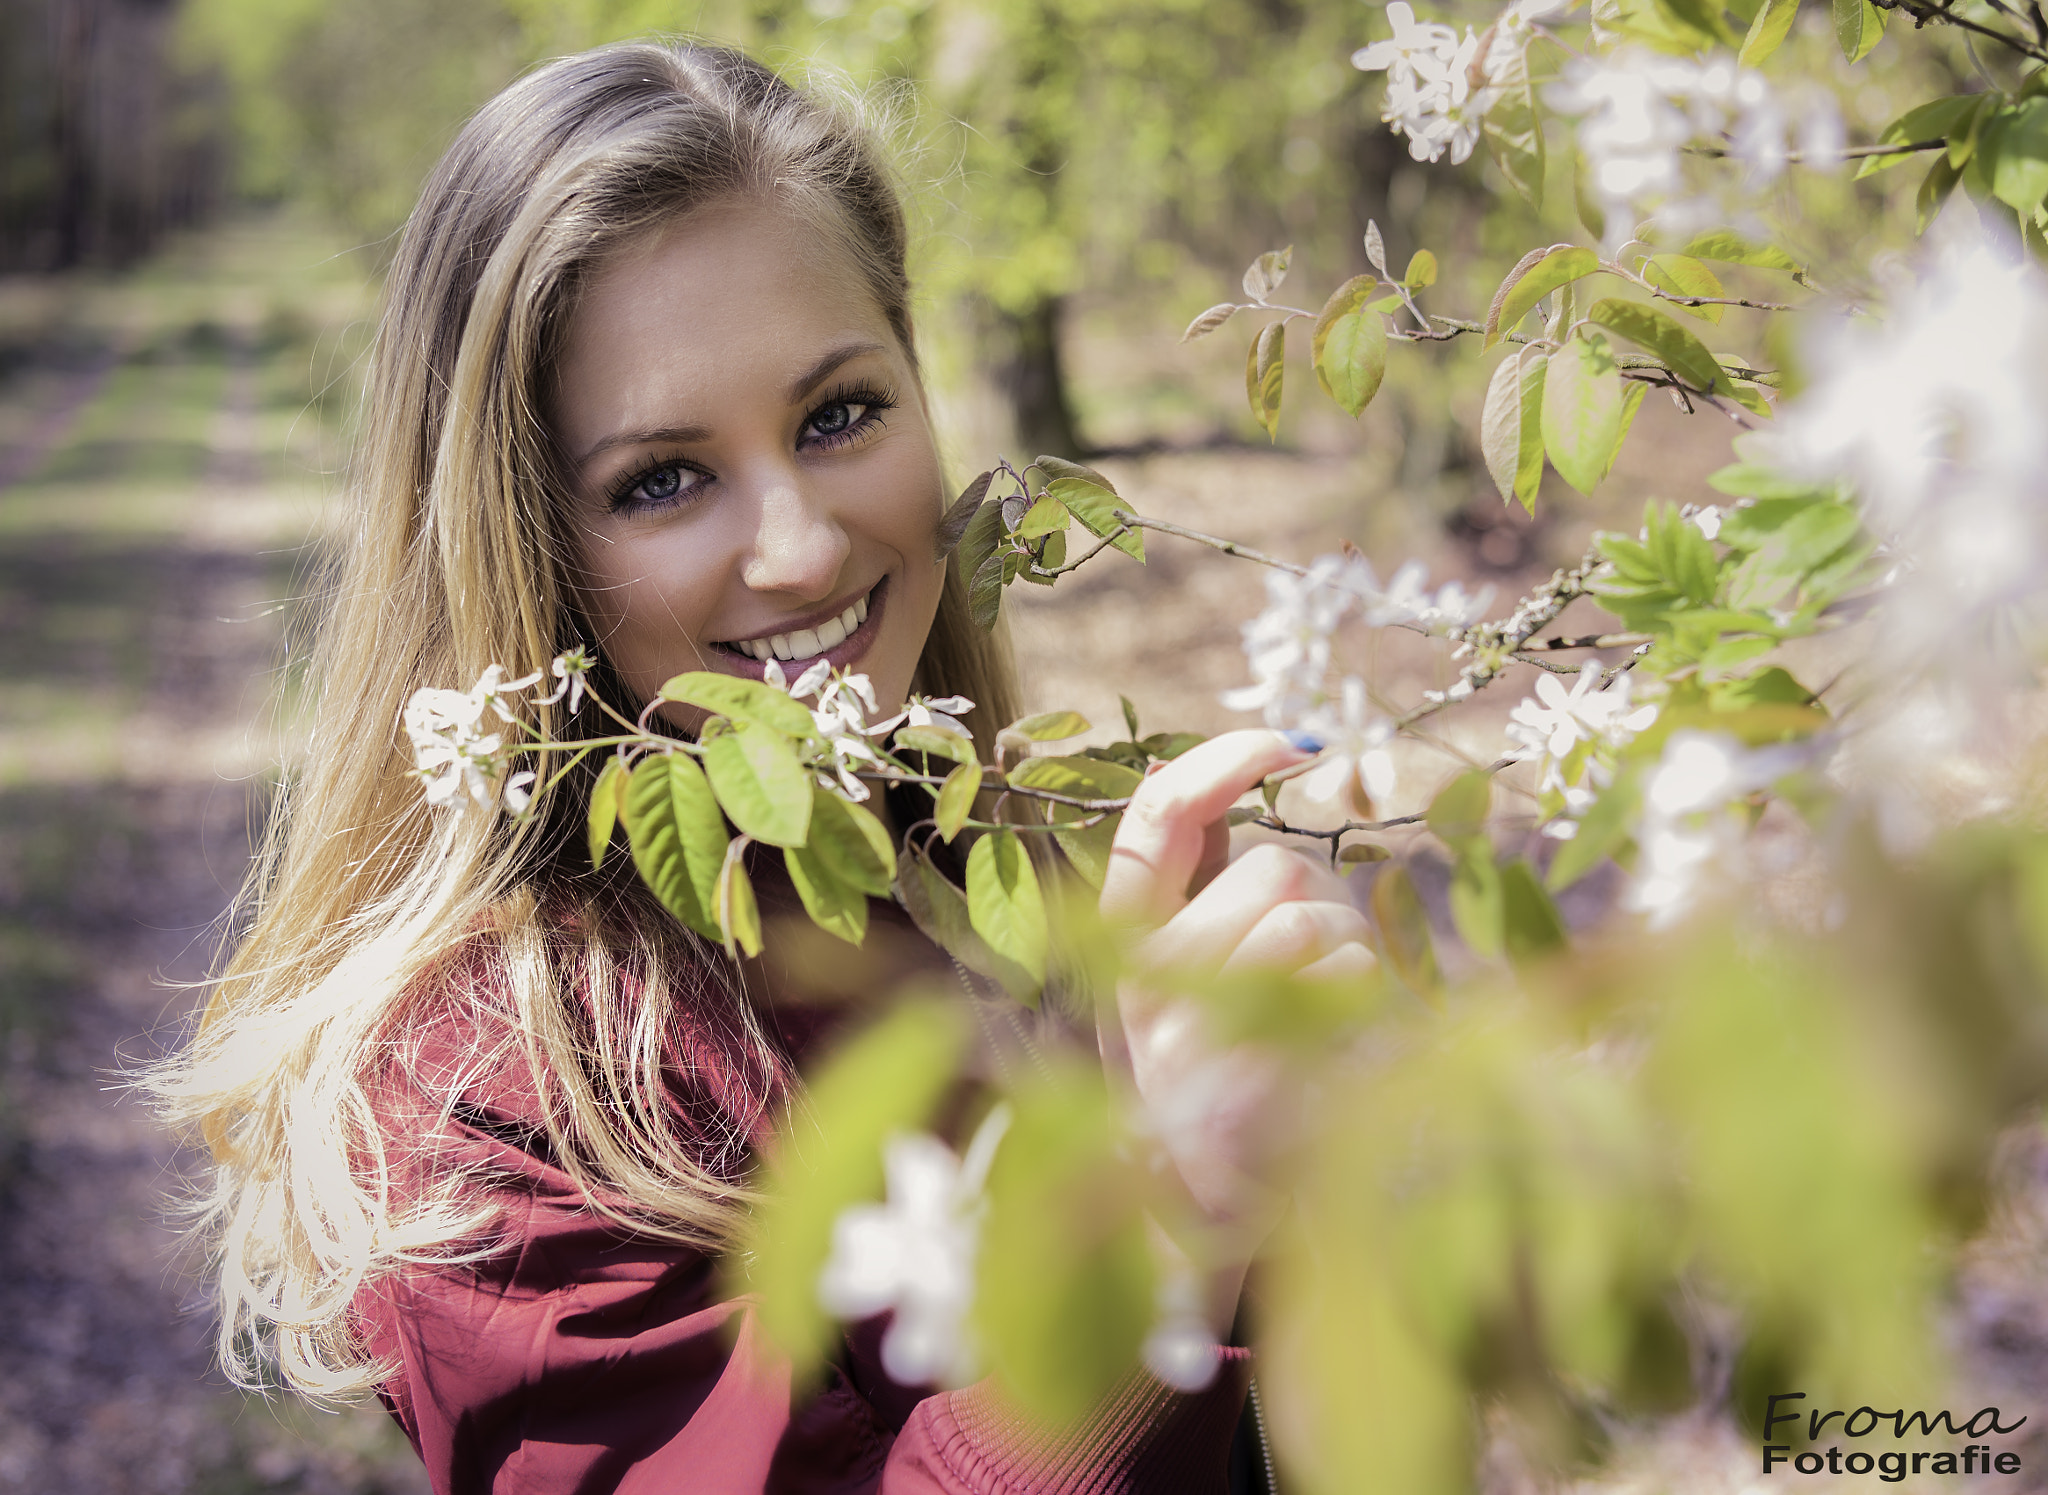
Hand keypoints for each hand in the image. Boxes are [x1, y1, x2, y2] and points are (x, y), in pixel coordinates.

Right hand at [1096, 731, 1376, 1264]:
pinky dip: (1364, 1001)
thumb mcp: (1182, 969)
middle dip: (1318, 898)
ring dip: (1344, 950)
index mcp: (1121, 940)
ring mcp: (1194, 1031)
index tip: (1291, 743)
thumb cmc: (1219, 1063)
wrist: (1215, 1206)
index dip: (1222, 759)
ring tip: (1320, 1014)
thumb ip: (1192, 880)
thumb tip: (1195, 769)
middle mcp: (1143, 978)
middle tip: (1313, 963)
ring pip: (1314, 916)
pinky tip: (1334, 1052)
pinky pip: (1346, 977)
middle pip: (1272, 866)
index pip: (1154, 816)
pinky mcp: (1255, 1075)